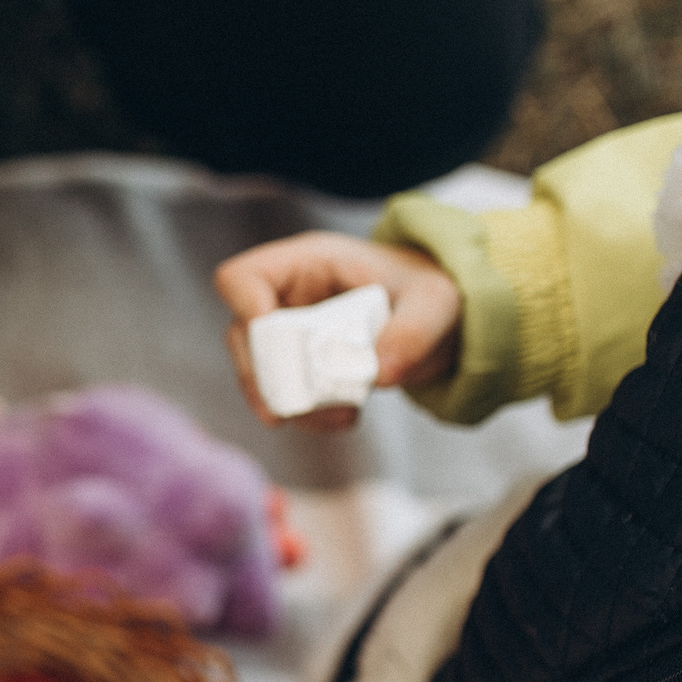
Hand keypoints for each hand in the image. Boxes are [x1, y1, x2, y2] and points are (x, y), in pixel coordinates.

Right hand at [215, 231, 463, 430]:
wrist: (438, 318)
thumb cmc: (429, 291)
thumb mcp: (435, 302)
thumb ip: (413, 332)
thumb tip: (380, 375)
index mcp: (307, 264)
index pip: (244, 277)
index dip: (245, 305)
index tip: (273, 335)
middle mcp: (286, 298)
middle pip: (243, 335)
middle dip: (270, 375)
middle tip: (304, 403)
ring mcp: (289, 334)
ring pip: (259, 373)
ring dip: (290, 402)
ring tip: (340, 417)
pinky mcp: (300, 367)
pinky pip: (285, 396)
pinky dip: (308, 415)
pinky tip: (343, 417)